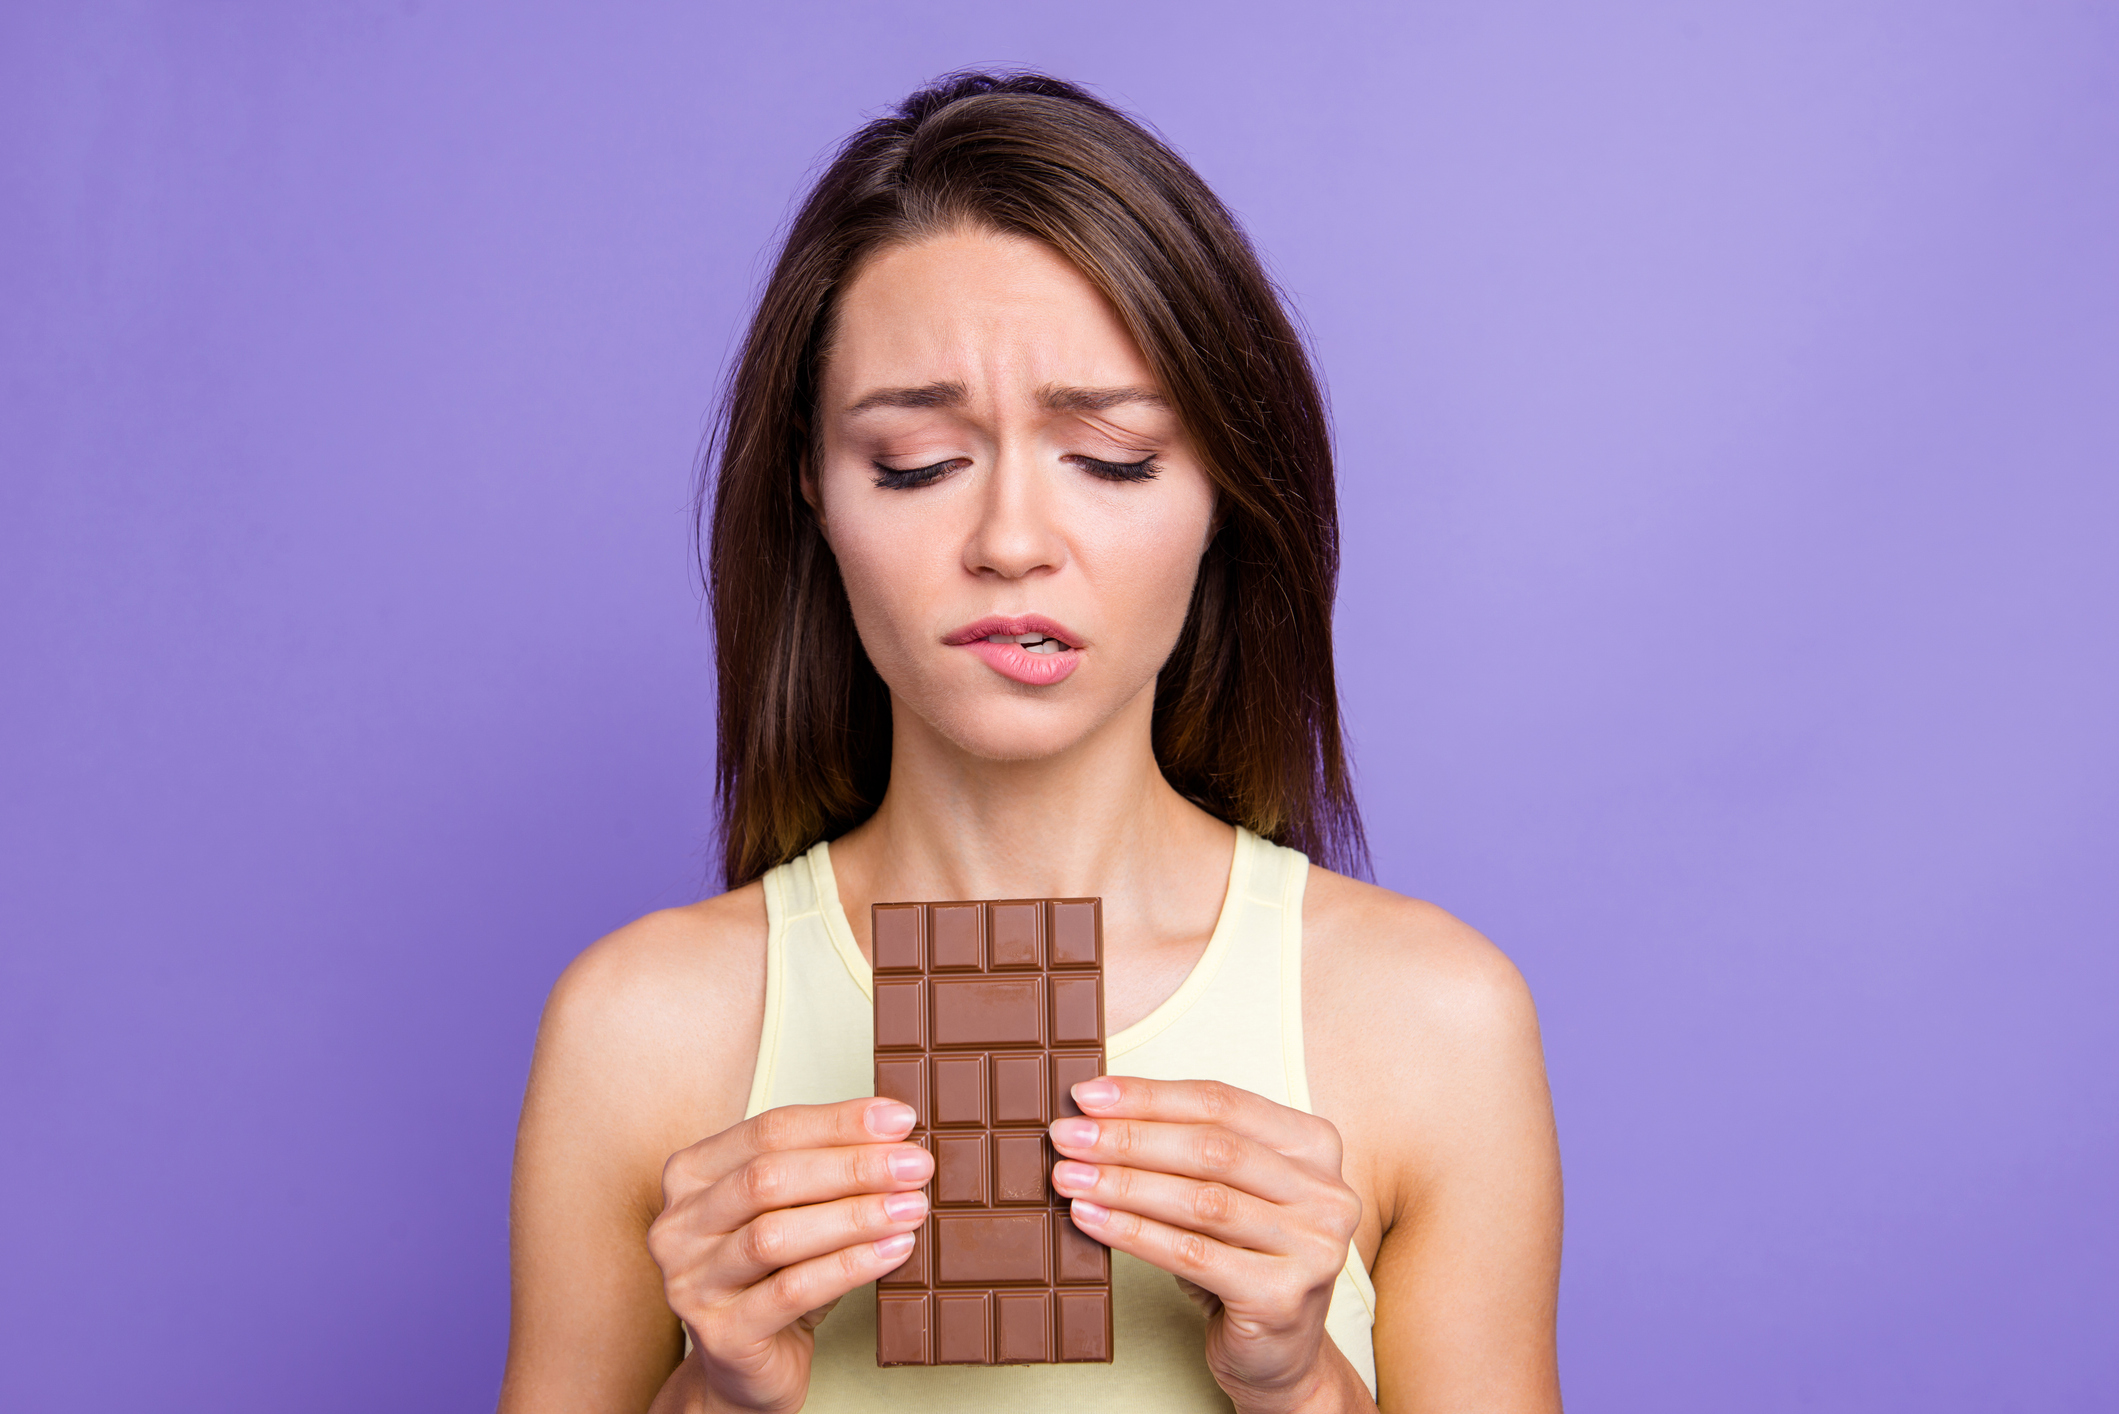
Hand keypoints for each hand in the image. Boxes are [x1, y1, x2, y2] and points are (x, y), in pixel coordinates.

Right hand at [647, 1098, 932, 1412]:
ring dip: (855, 1216)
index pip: (769, 1130)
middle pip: (769, 1178)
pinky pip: (792, 1291)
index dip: (839, 1121)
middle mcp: (678, 1225)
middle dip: (853, 1166)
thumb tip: (898, 1137)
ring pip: (776, 1234)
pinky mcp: (720, 1333)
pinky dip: (850, 1266)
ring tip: (911, 1207)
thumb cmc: (774, 1275)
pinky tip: (893, 1250)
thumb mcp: (794, 1212)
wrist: (749, 1366)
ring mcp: (691, 1282)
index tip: (900, 1120)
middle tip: (915, 1165)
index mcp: (691, 1176)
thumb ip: (825, 1171)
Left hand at [1048, 1077, 1365, 1412]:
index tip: (1087, 1095)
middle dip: (1129, 1138)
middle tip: (1068, 1137)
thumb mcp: (1225, 1193)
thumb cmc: (1241, 1259)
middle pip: (1212, 1148)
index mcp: (1315, 1146)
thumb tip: (1095, 1115)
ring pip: (1201, 1200)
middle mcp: (1326, 1192)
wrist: (1279, 1355)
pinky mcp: (1284, 1296)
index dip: (1149, 1096)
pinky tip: (1090, 1220)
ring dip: (1123, 1184)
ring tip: (1069, 1177)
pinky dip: (1133, 1233)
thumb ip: (1185, 1151)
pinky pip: (1192, 1254)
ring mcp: (1313, 1246)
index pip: (1222, 1104)